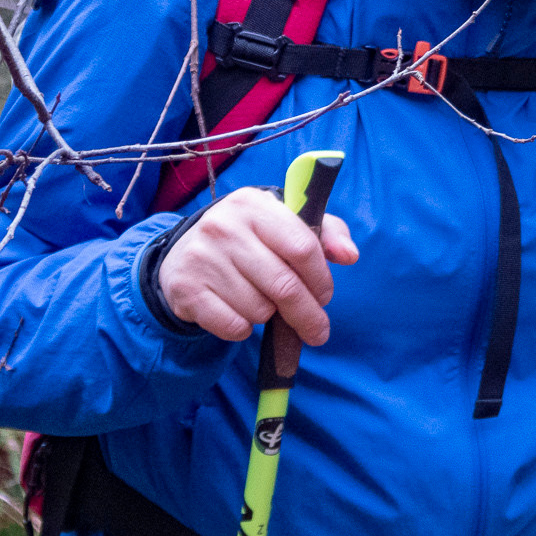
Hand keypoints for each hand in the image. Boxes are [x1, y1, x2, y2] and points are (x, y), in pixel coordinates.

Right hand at [157, 187, 359, 343]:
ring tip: (260, 301)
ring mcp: (201, 258)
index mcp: (253, 204)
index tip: (325, 296)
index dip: (321, 279)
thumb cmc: (249, 239)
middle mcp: (223, 226)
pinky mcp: (185, 290)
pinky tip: (238, 311)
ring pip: (259, 309)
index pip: (302, 246)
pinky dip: (243, 329)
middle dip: (308, 315)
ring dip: (269, 315)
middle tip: (318, 331)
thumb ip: (326, 233)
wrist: (185, 254)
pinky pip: (233, 326)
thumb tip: (350, 255)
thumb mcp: (284, 224)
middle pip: (284, 285)